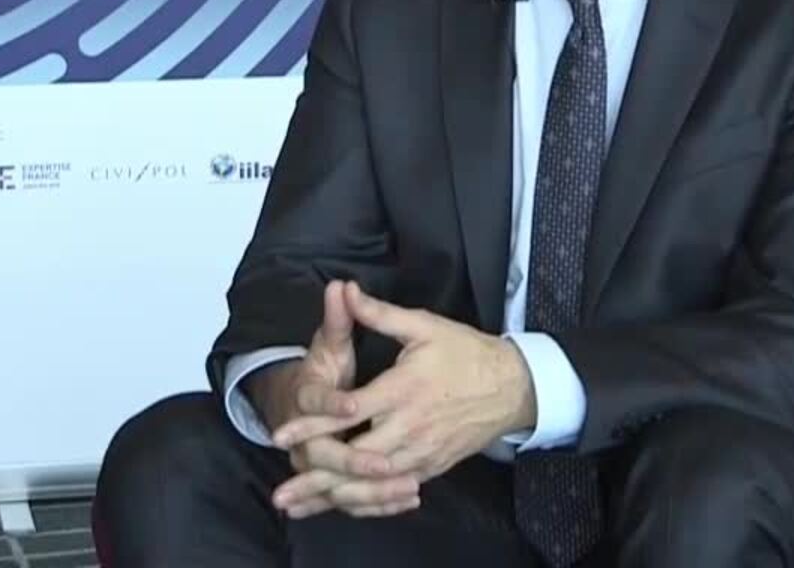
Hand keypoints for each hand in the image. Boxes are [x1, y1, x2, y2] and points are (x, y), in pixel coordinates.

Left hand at [270, 282, 535, 514]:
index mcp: (404, 389)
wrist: (512, 386)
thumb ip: (380, 314)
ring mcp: (423, 450)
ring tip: (302, 503)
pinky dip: (368, 499)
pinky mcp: (433, 465)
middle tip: (282, 489)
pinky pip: (395, 488)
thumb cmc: (465, 352)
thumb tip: (345, 290)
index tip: (282, 434)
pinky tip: (342, 502)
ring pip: (373, 481)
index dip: (313, 424)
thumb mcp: (424, 325)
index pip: (350, 411)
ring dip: (335, 493)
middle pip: (356, 457)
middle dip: (317, 473)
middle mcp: (411, 425)